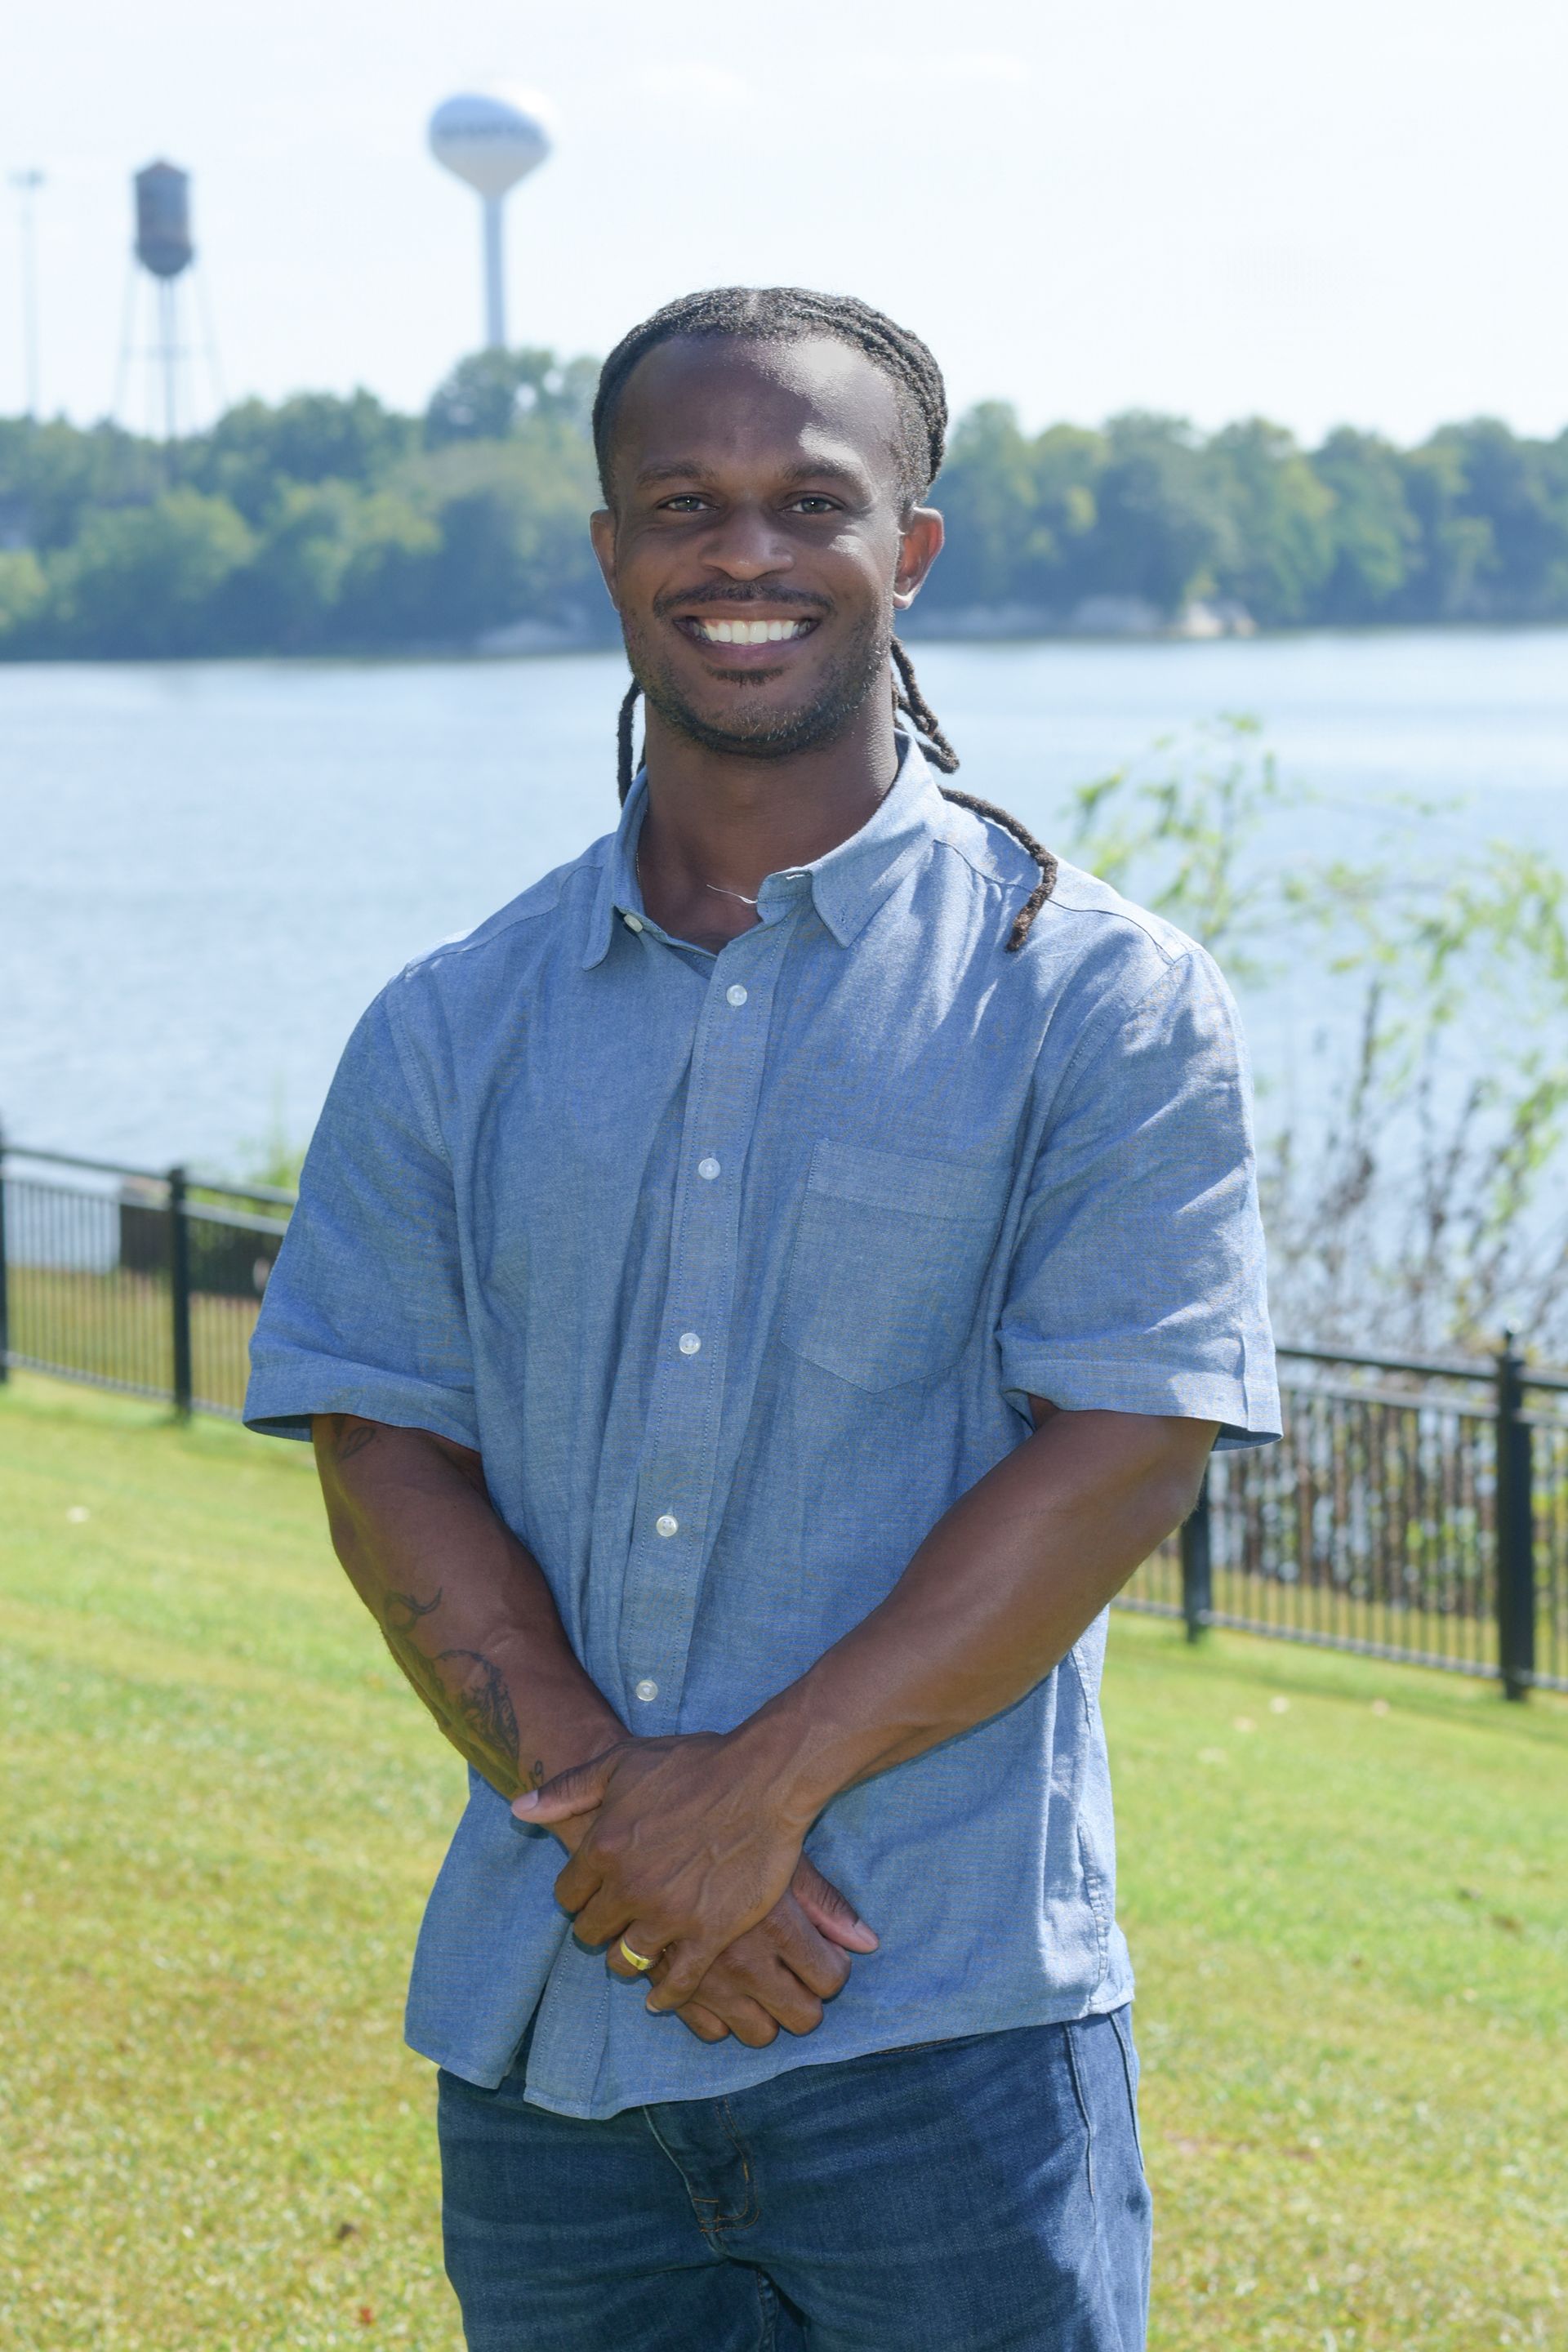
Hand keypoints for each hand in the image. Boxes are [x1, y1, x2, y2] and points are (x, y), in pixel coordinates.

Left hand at [514, 1732, 821, 2012]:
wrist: (763, 1779)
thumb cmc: (693, 1764)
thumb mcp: (622, 1763)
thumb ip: (568, 1790)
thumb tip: (519, 1809)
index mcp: (603, 1848)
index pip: (567, 1896)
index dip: (579, 1895)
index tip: (593, 1893)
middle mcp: (628, 1888)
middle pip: (591, 1931)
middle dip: (601, 1925)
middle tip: (618, 1919)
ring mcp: (668, 1915)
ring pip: (625, 1961)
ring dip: (628, 1958)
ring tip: (639, 1949)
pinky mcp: (708, 1934)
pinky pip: (676, 1983)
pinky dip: (666, 1994)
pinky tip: (661, 1996)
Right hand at [621, 1854, 877, 2046]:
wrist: (648, 1824)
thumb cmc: (727, 1832)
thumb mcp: (782, 1858)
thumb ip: (824, 1904)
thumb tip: (869, 1944)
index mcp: (778, 1925)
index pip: (830, 1980)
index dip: (832, 1968)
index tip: (822, 1954)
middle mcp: (744, 1959)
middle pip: (801, 2018)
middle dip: (805, 2000)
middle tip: (796, 1975)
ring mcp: (705, 1978)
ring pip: (757, 2034)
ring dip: (764, 2013)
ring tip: (759, 1981)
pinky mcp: (667, 1986)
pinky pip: (709, 2032)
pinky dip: (718, 2015)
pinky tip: (720, 1983)